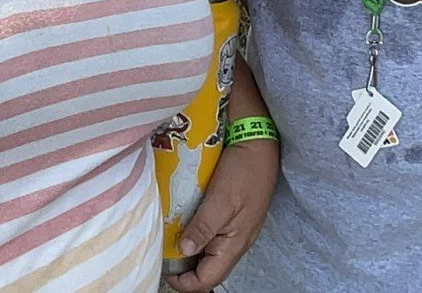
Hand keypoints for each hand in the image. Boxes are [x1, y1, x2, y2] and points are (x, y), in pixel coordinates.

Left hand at [164, 138, 278, 292]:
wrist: (259, 142)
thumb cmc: (243, 170)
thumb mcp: (221, 198)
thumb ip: (204, 226)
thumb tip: (184, 251)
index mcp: (234, 244)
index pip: (207, 279)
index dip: (184, 283)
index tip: (163, 270)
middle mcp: (235, 241)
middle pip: (208, 269)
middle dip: (185, 269)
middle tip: (162, 253)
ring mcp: (235, 227)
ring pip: (209, 252)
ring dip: (189, 250)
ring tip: (168, 238)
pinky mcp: (232, 213)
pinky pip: (212, 234)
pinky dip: (196, 233)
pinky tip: (183, 221)